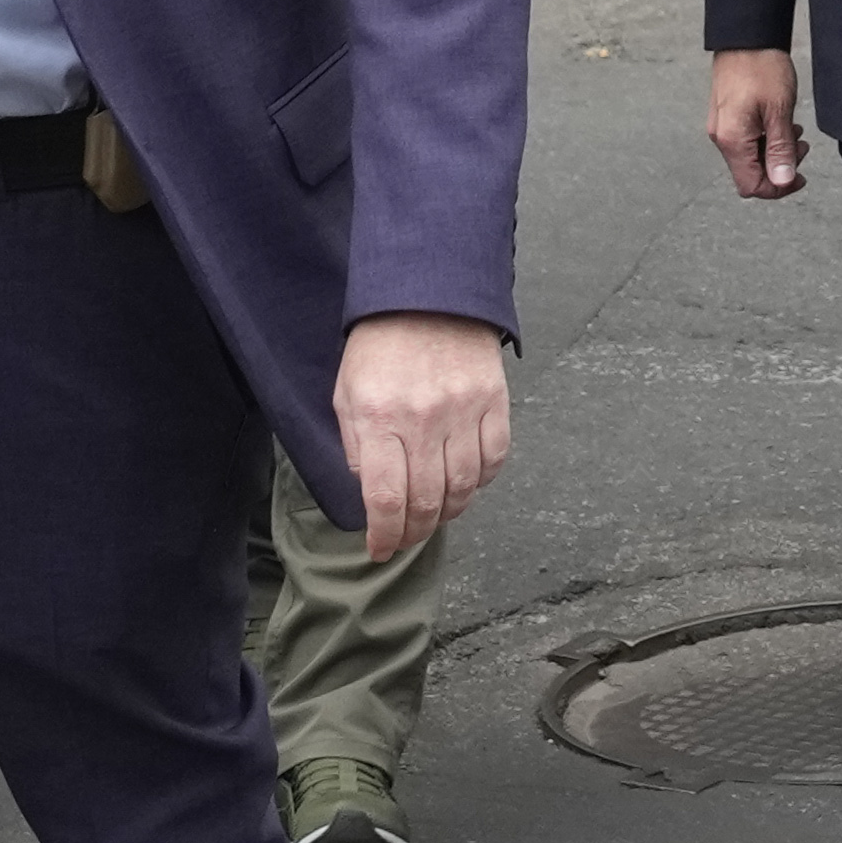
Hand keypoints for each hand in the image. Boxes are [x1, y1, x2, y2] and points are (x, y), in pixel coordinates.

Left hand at [334, 310, 515, 557]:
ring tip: (435, 516)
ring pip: (464, 488)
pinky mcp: (494, 400)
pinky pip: (494, 459)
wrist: (427, 293)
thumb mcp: (347, 393)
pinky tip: (466, 484)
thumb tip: (373, 493)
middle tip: (406, 538)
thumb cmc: (380, 345)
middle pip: (427, 501)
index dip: (385, 535)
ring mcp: (463, 410)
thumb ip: (356, 447)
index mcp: (378, 417)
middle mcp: (423, 419)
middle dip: (414, 531)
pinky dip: (481, 482)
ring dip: (449, 513)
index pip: (386, 498)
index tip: (380, 549)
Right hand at [708, 45, 808, 197]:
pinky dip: (765, 138)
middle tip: (800, 147)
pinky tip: (780, 123)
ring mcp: (722, 126)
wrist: (746, 36)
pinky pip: (745, 140)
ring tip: (793, 131)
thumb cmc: (762, 67)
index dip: (778, 188)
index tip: (799, 176)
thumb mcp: (779, 111)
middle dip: (779, 167)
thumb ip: (780, 150)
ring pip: (749, 157)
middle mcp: (722, 137)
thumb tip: (782, 182)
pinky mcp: (726, 116)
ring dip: (774, 151)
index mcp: (732, 139)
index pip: (751, 185)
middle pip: (750, 173)